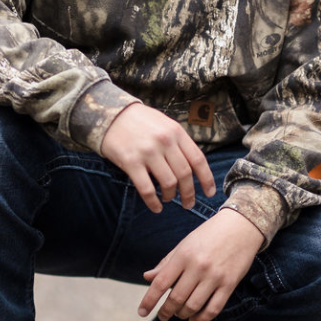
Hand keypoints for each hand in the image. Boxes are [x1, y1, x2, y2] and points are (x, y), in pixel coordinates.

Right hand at [100, 103, 215, 212]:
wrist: (110, 114)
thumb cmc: (140, 121)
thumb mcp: (164, 124)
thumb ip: (178, 142)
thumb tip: (192, 168)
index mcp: (176, 132)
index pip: (198, 159)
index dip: (206, 179)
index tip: (209, 192)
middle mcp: (165, 141)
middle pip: (184, 174)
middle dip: (189, 193)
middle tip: (188, 204)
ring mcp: (148, 152)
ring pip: (168, 183)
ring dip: (170, 196)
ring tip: (168, 199)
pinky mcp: (131, 162)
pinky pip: (147, 189)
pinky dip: (153, 202)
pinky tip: (156, 207)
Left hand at [137, 208, 263, 320]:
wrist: (241, 226)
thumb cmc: (209, 234)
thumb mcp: (185, 244)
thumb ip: (166, 262)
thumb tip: (147, 277)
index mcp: (183, 254)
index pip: (161, 283)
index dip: (149, 300)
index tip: (141, 312)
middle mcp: (198, 266)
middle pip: (176, 298)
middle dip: (166, 311)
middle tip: (162, 316)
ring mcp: (215, 276)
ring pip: (193, 306)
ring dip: (182, 315)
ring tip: (179, 314)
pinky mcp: (229, 284)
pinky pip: (213, 309)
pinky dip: (201, 318)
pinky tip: (195, 318)